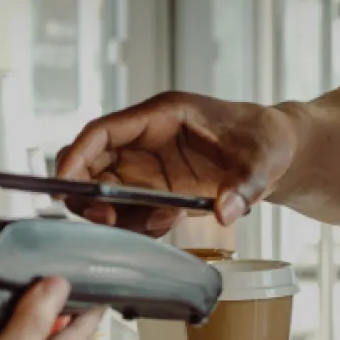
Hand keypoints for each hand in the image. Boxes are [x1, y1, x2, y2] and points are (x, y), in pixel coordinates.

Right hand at [56, 91, 295, 235]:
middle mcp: (148, 139)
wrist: (278, 153)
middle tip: (108, 221)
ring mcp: (150, 165)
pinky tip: (169, 223)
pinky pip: (129, 210)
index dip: (76, 156)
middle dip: (88, 194)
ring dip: (117, 215)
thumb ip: (244, 185)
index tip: (61, 185)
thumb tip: (225, 211)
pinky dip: (139, 224)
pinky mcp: (157, 188)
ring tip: (160, 221)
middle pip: (91, 164)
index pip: (103, 131)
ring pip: (105, 191)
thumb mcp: (262, 160)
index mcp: (164, 115)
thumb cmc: (266, 140)